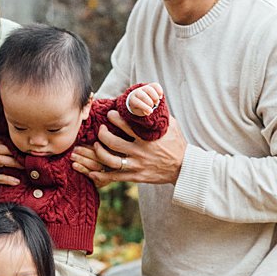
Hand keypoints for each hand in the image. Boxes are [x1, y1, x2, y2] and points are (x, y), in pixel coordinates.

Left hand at [72, 109, 186, 186]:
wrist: (185, 167)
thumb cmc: (177, 144)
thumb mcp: (172, 126)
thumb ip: (159, 115)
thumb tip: (151, 98)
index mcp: (147, 138)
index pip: (126, 126)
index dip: (114, 118)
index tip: (110, 114)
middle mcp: (140, 152)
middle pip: (113, 143)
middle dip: (103, 134)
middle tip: (101, 129)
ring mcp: (138, 165)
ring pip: (111, 160)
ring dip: (100, 152)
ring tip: (97, 145)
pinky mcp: (137, 176)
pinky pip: (116, 177)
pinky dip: (102, 175)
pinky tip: (92, 172)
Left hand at [125, 82, 163, 117]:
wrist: (139, 98)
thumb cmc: (139, 107)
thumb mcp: (139, 111)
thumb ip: (143, 112)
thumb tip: (148, 112)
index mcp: (133, 99)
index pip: (138, 103)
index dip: (145, 107)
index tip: (151, 111)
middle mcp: (137, 92)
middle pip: (143, 96)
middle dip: (150, 103)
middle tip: (152, 106)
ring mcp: (144, 87)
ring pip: (150, 90)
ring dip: (155, 98)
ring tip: (156, 102)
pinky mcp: (151, 85)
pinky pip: (156, 86)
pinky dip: (160, 92)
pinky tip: (160, 97)